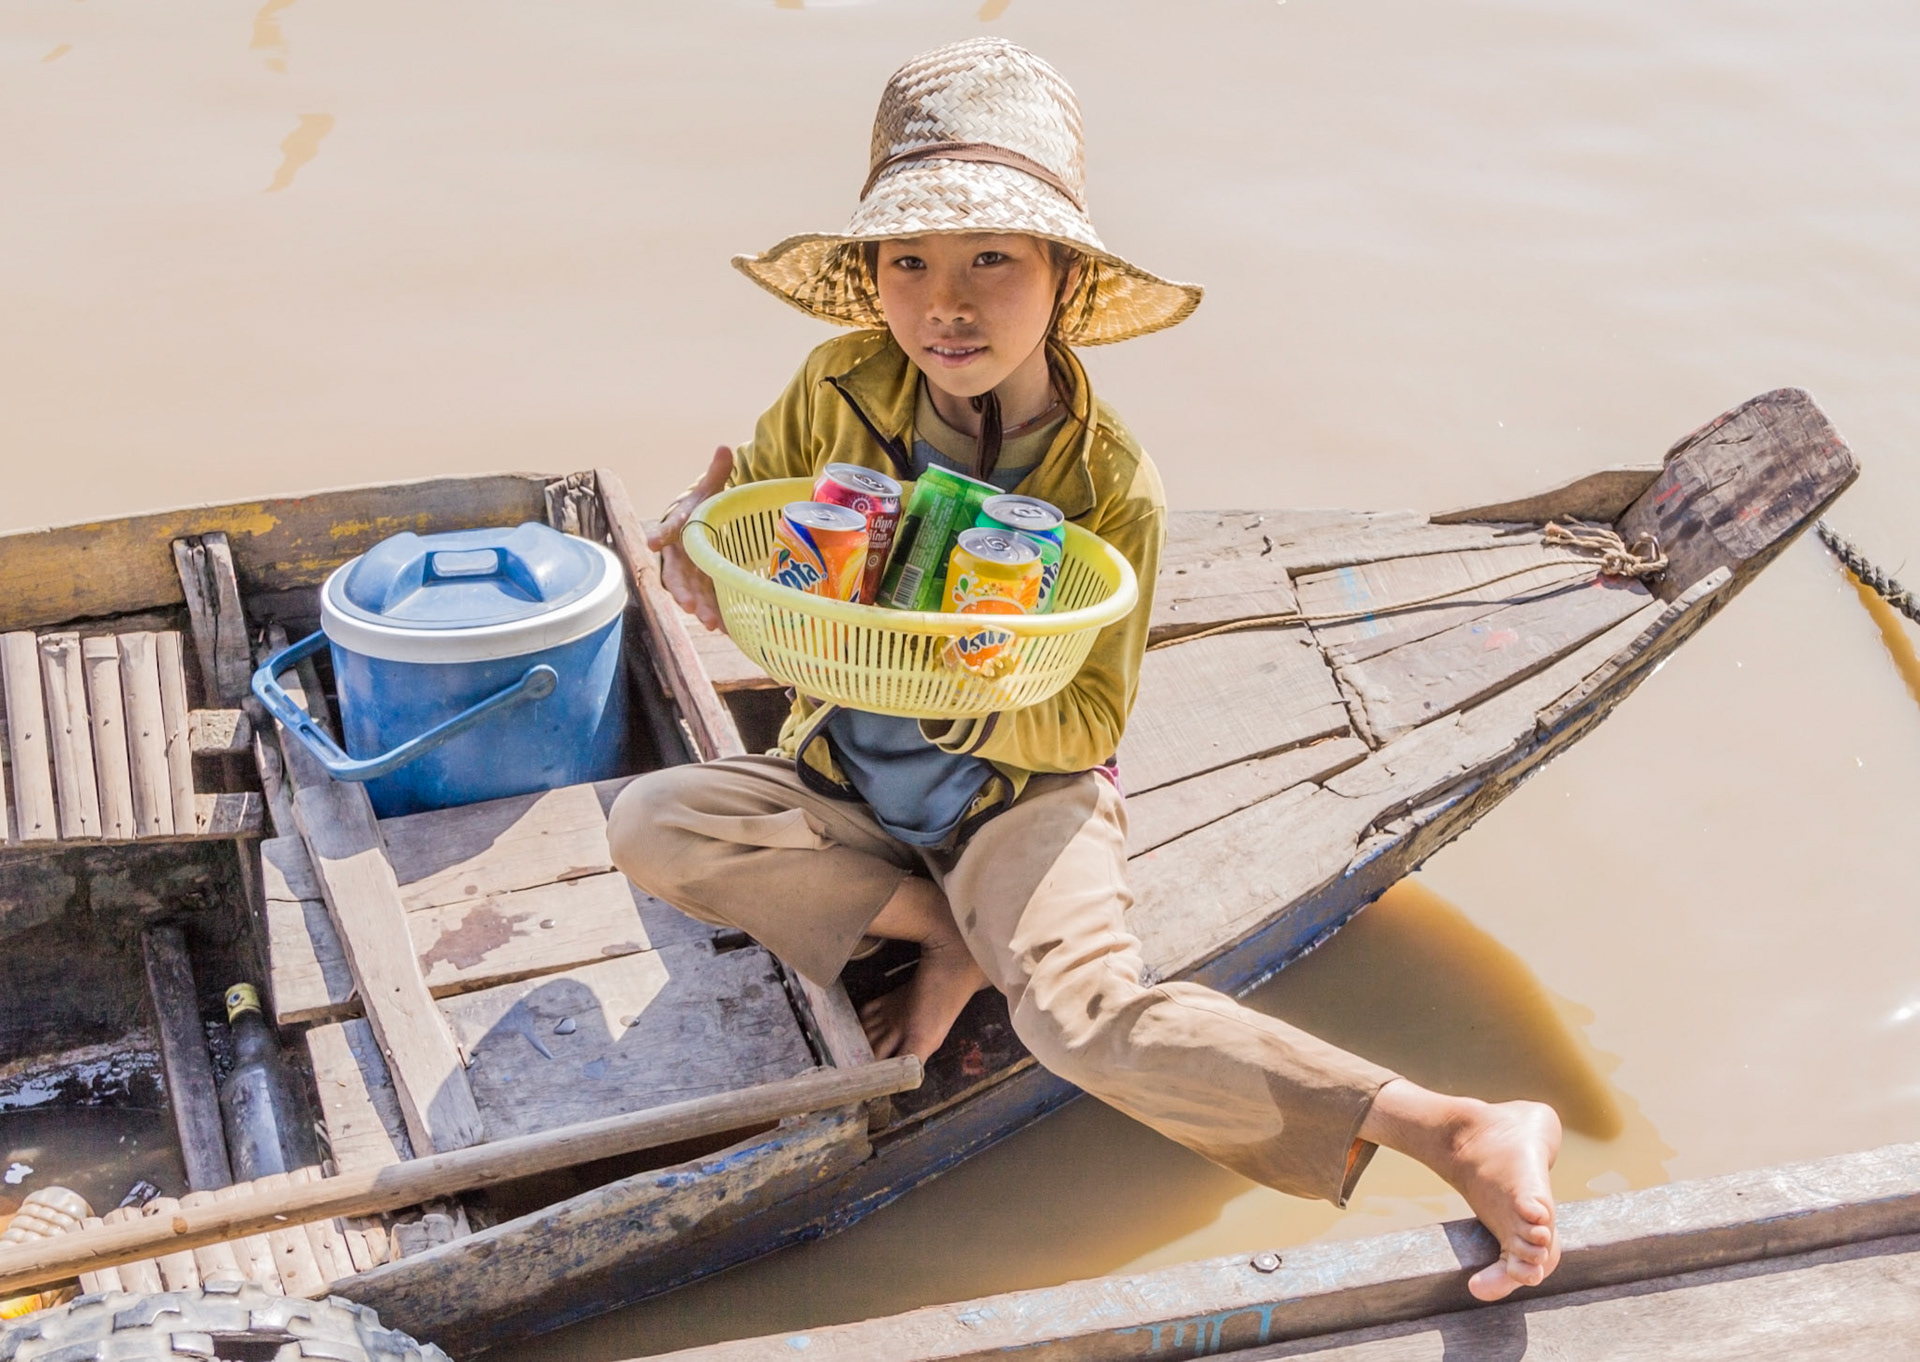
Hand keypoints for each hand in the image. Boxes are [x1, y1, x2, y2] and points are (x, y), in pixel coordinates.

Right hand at [646, 445, 732, 631]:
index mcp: (677, 528)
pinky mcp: (701, 585)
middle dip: (683, 590)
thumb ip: (716, 472)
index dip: (659, 536)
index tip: (651, 544)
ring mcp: (689, 573)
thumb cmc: (699, 506)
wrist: (697, 523)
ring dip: (700, 608)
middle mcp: (678, 554)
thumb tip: (724, 447)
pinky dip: (716, 613)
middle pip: (676, 574)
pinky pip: (706, 600)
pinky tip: (729, 629)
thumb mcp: (709, 489)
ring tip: (713, 623)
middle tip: (690, 605)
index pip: (665, 531)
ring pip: (690, 592)